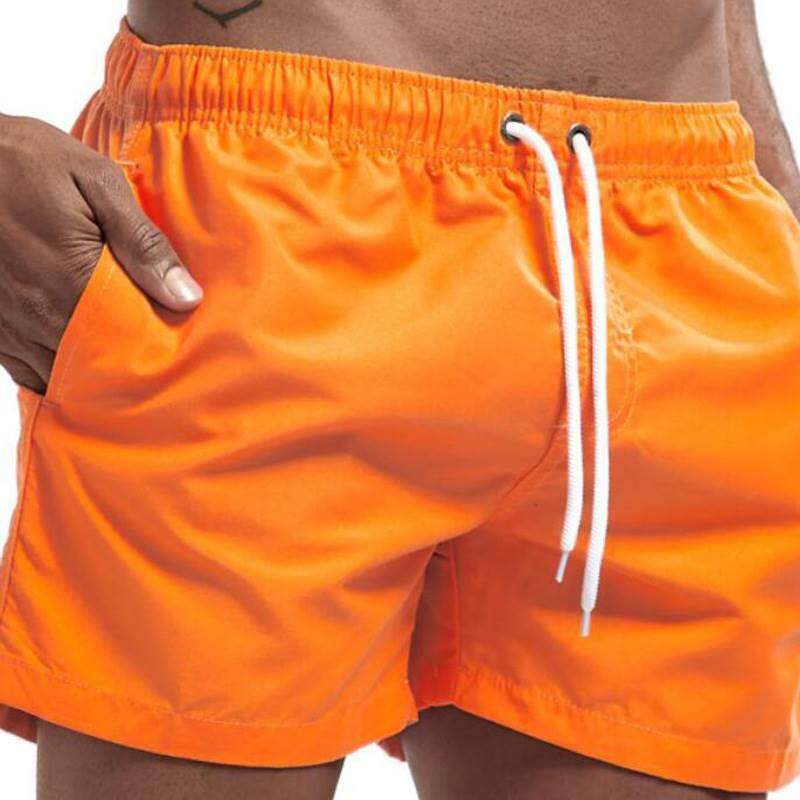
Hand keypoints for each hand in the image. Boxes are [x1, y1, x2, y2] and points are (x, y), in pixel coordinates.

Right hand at [0, 113, 202, 394]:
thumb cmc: (25, 161)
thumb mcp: (97, 182)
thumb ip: (143, 243)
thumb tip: (186, 297)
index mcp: (74, 281)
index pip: (129, 343)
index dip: (153, 352)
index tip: (173, 348)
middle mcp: (37, 314)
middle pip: (96, 366)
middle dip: (124, 367)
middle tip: (150, 357)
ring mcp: (8, 324)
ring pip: (59, 374)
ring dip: (89, 373)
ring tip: (116, 360)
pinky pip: (25, 370)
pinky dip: (52, 370)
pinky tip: (74, 360)